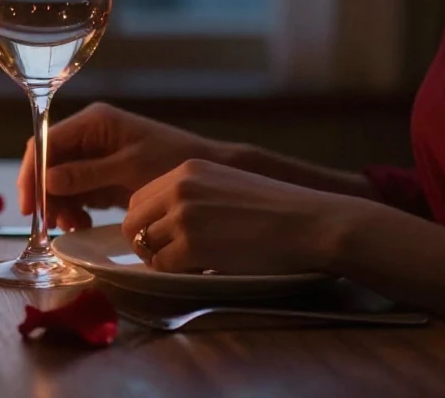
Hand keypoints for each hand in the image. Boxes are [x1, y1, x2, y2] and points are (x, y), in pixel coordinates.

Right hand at [18, 103, 227, 230]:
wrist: (207, 176)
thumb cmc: (173, 161)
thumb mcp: (129, 169)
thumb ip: (87, 174)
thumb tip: (47, 180)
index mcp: (93, 122)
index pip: (45, 141)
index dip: (31, 172)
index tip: (29, 205)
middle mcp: (88, 135)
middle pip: (48, 162)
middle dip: (45, 193)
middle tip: (51, 223)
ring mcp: (94, 155)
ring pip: (58, 181)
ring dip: (59, 204)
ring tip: (74, 226)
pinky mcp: (101, 175)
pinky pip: (75, 192)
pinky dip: (73, 209)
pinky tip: (82, 224)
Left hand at [120, 159, 345, 274]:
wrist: (311, 223)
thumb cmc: (279, 209)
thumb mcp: (227, 183)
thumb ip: (194, 194)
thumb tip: (165, 221)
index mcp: (186, 170)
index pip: (139, 199)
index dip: (147, 222)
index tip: (161, 237)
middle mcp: (179, 188)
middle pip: (133, 222)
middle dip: (145, 243)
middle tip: (169, 258)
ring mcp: (183, 216)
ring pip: (147, 246)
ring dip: (164, 260)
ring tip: (193, 264)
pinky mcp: (192, 244)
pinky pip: (164, 266)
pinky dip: (178, 274)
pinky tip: (203, 271)